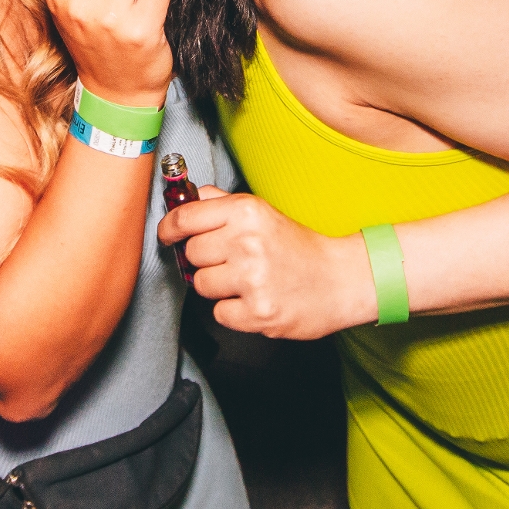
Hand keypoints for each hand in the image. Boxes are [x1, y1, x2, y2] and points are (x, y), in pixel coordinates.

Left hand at [158, 187, 373, 338]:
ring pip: (201, 285)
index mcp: (247, 212)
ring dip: (218, 287)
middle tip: (230, 261)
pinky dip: (233, 311)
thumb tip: (185, 195)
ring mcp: (252, 279)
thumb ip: (221, 202)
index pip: (185, 217)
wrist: (340, 280)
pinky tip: (254, 300)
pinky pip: (219, 313)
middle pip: (192, 254)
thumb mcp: (261, 211)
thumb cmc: (298, 247)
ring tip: (245, 281)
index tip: (167, 235)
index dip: (169, 228)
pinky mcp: (258, 312)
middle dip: (206, 259)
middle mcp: (247, 242)